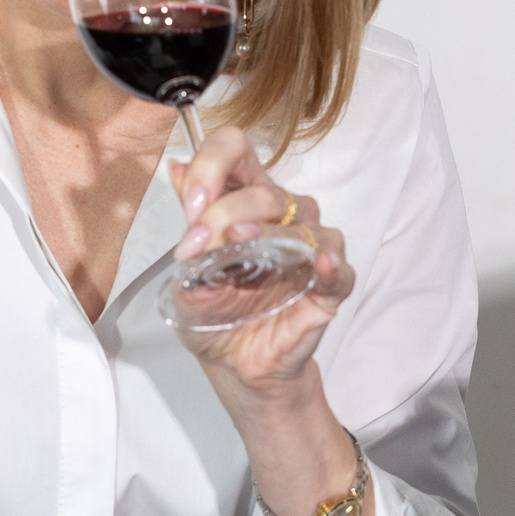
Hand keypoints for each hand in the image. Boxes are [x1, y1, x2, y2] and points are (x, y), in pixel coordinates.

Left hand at [168, 125, 354, 401]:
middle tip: (198, 244)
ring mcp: (309, 249)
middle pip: (266, 191)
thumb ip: (190, 224)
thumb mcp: (187, 272)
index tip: (192, 204)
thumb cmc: (215, 315)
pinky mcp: (328, 285)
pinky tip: (317, 264)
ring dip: (266, 232)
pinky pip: (339, 268)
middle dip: (225, 212)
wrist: (234, 365)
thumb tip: (176, 167)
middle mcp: (282, 216)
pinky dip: (330, 264)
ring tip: (240, 245)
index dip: (214, 165)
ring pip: (300, 223)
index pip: (238, 149)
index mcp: (245, 200)